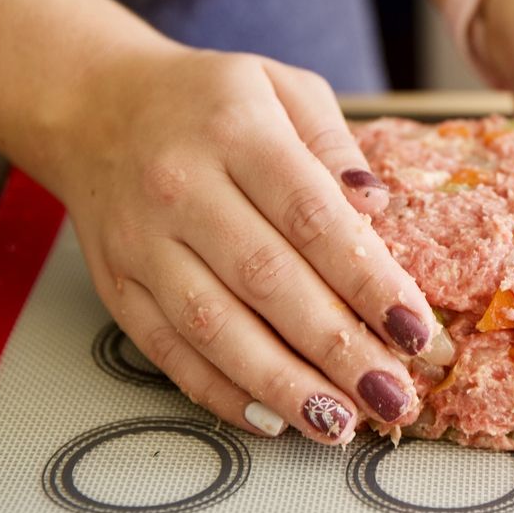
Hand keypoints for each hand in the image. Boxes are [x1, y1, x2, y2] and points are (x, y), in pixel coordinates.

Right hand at [36, 47, 452, 443]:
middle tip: (394, 396)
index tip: (417, 331)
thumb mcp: (284, 88)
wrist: (95, 105)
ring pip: (214, 328)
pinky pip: (165, 349)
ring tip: (340, 424)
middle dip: (338, 348)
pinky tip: (269, 417)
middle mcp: (183, 190)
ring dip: (282, 385)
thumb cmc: (211, 99)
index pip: (314, 219)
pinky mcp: (116, 285)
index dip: (369, 281)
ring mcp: (143, 243)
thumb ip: (336, 146)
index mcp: (238, 133)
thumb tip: (378, 207)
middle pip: (269, 282)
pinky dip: (217, 390)